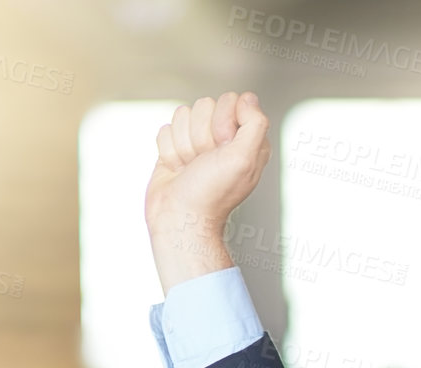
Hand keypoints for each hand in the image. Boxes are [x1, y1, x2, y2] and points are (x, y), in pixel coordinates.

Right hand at [145, 91, 271, 293]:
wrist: (180, 217)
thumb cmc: (213, 192)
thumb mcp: (245, 158)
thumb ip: (255, 123)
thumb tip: (247, 97)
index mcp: (247, 138)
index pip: (231, 100)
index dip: (223, 122)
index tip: (223, 147)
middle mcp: (224, 138)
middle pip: (204, 105)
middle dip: (201, 135)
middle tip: (205, 162)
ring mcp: (198, 142)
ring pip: (182, 115)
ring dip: (184, 144)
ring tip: (192, 167)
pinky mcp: (175, 147)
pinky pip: (165, 129)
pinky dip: (168, 150)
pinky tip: (178, 169)